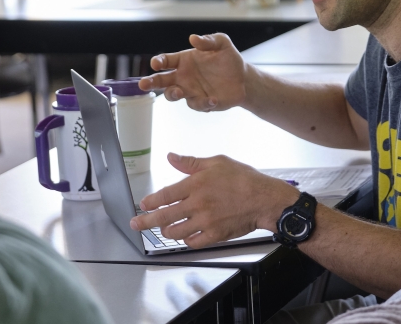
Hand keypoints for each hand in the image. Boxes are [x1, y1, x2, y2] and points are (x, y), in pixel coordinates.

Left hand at [129, 153, 298, 247]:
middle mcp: (198, 204)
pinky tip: (184, 235)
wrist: (264, 199)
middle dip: (145, 222)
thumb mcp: (217, 162)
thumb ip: (191, 162)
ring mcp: (206, 221)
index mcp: (196, 184)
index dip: (150, 202)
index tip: (143, 205)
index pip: (165, 195)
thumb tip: (171, 157)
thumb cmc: (244, 179)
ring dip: (166, 231)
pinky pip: (192, 242)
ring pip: (176, 232)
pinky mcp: (215, 235)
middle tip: (136, 224)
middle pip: (164, 217)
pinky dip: (185, 240)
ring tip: (163, 229)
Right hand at [138, 33, 247, 111]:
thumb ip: (208, 40)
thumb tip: (193, 39)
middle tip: (143, 84)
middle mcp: (183, 76)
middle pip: (161, 80)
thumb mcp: (221, 43)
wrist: (243, 78)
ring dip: (172, 94)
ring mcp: (190, 90)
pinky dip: (203, 103)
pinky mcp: (201, 102)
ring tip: (178, 91)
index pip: (166, 60)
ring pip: (173, 94)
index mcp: (183, 60)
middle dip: (151, 82)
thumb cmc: (228, 58)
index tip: (156, 63)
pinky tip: (212, 99)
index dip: (159, 61)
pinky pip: (196, 104)